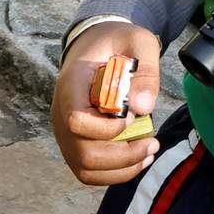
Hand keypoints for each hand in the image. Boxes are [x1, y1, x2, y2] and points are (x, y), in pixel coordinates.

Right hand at [52, 22, 162, 186]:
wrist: (97, 44)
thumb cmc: (118, 42)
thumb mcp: (138, 41)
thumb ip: (145, 70)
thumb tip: (144, 107)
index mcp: (72, 85)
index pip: (76, 119)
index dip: (106, 128)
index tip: (131, 118)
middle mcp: (61, 112)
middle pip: (81, 152)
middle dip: (121, 155)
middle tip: (152, 143)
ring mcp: (66, 130)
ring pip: (84, 167)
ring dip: (120, 168)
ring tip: (149, 152)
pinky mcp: (76, 141)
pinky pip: (88, 170)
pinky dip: (114, 172)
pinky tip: (139, 160)